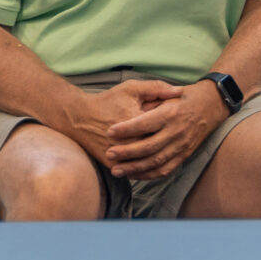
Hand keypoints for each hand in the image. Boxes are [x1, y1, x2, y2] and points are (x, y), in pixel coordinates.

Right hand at [55, 79, 178, 172]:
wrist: (80, 117)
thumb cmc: (108, 101)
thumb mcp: (132, 89)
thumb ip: (157, 88)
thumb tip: (180, 92)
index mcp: (138, 122)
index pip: (165, 127)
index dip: (173, 124)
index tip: (178, 120)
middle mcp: (130, 142)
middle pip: (158, 146)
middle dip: (168, 141)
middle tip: (175, 136)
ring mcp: (120, 156)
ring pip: (147, 161)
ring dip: (159, 157)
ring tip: (167, 149)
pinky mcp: (112, 165)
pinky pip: (133, 170)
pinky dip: (144, 168)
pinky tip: (153, 161)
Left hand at [104, 81, 226, 180]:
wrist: (212, 105)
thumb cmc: (186, 96)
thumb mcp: (169, 90)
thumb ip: (151, 97)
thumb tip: (130, 107)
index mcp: (171, 113)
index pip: (145, 124)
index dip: (126, 129)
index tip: (109, 131)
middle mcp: (177, 131)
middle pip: (148, 146)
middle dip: (126, 152)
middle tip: (109, 153)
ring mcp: (181, 146)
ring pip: (155, 162)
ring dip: (134, 168)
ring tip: (116, 170)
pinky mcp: (184, 155)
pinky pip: (165, 169)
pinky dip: (148, 175)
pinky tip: (133, 175)